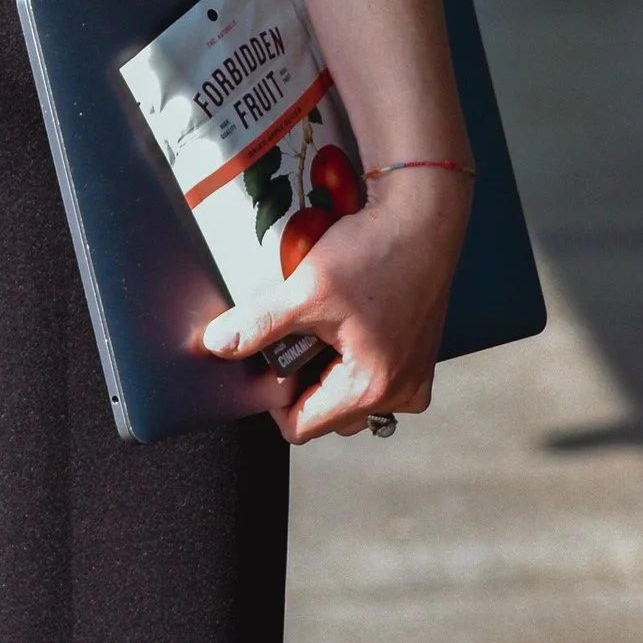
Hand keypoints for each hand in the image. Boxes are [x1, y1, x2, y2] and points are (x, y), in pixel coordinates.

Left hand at [202, 162, 469, 445]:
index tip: (270, 358)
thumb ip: (260, 324)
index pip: (302, 427)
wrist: (424, 215)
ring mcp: (415, 376)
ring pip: (351, 396)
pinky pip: (376, 376)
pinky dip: (354, 358)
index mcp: (372, 388)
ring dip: (329, 371)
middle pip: (328, 415)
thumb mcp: (308, 289)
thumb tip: (219, 345)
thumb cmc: (377, 251)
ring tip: (322, 326)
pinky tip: (347, 321)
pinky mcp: (419, 356)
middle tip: (297, 336)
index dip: (275, 398)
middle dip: (304, 384)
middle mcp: (401, 393)